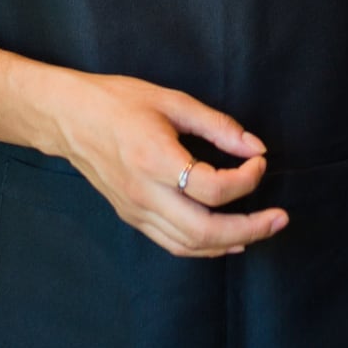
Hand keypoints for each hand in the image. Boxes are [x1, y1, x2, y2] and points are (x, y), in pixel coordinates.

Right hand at [49, 72, 287, 258]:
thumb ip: (217, 125)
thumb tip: (255, 147)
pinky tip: (228, 240)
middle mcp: (144, 193)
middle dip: (250, 228)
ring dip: (231, 242)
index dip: (247, 179)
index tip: (259, 161)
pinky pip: (173, 243)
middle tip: (280, 218)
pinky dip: (205, 246)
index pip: (212, 187)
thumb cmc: (118, 101)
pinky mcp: (131, 217)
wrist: (67, 118)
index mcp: (154, 159)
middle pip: (204, 230)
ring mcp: (136, 210)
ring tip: (263, 229)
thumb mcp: (172, 101)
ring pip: (189, 245)